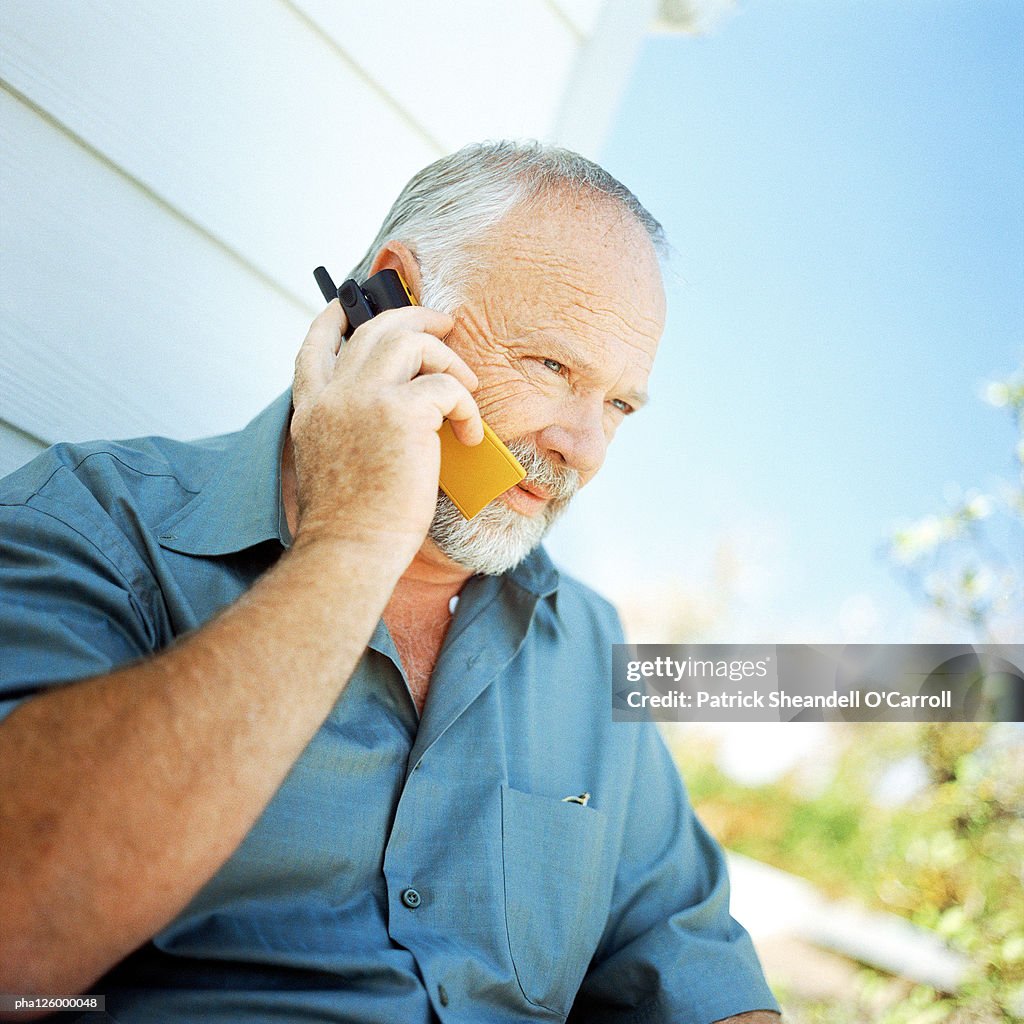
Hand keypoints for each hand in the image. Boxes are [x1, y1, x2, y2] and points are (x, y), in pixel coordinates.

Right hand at [290, 300, 482, 563]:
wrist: (350, 549)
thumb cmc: (351, 522)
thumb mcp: (332, 462)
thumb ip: (348, 427)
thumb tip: (392, 410)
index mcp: (311, 408)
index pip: (316, 344)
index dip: (336, 317)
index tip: (353, 303)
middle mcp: (332, 395)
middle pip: (374, 330)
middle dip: (415, 318)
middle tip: (445, 326)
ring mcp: (363, 398)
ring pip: (411, 342)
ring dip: (447, 358)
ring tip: (467, 386)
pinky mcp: (400, 412)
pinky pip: (447, 387)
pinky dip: (467, 407)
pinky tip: (470, 436)